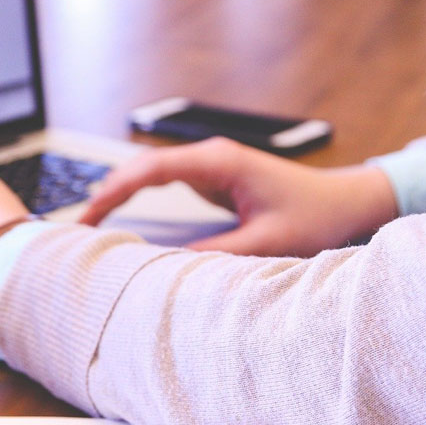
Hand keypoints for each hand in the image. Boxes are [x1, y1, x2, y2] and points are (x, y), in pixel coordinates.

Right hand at [80, 137, 397, 257]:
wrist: (348, 202)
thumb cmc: (316, 216)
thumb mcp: (267, 242)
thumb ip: (217, 254)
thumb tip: (168, 267)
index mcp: (220, 162)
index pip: (151, 169)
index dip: (115, 191)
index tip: (88, 215)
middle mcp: (211, 157)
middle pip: (142, 167)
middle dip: (107, 192)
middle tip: (77, 226)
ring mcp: (212, 166)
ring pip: (151, 174)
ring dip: (121, 194)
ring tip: (90, 224)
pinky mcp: (215, 178)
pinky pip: (166, 183)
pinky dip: (140, 198)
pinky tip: (122, 217)